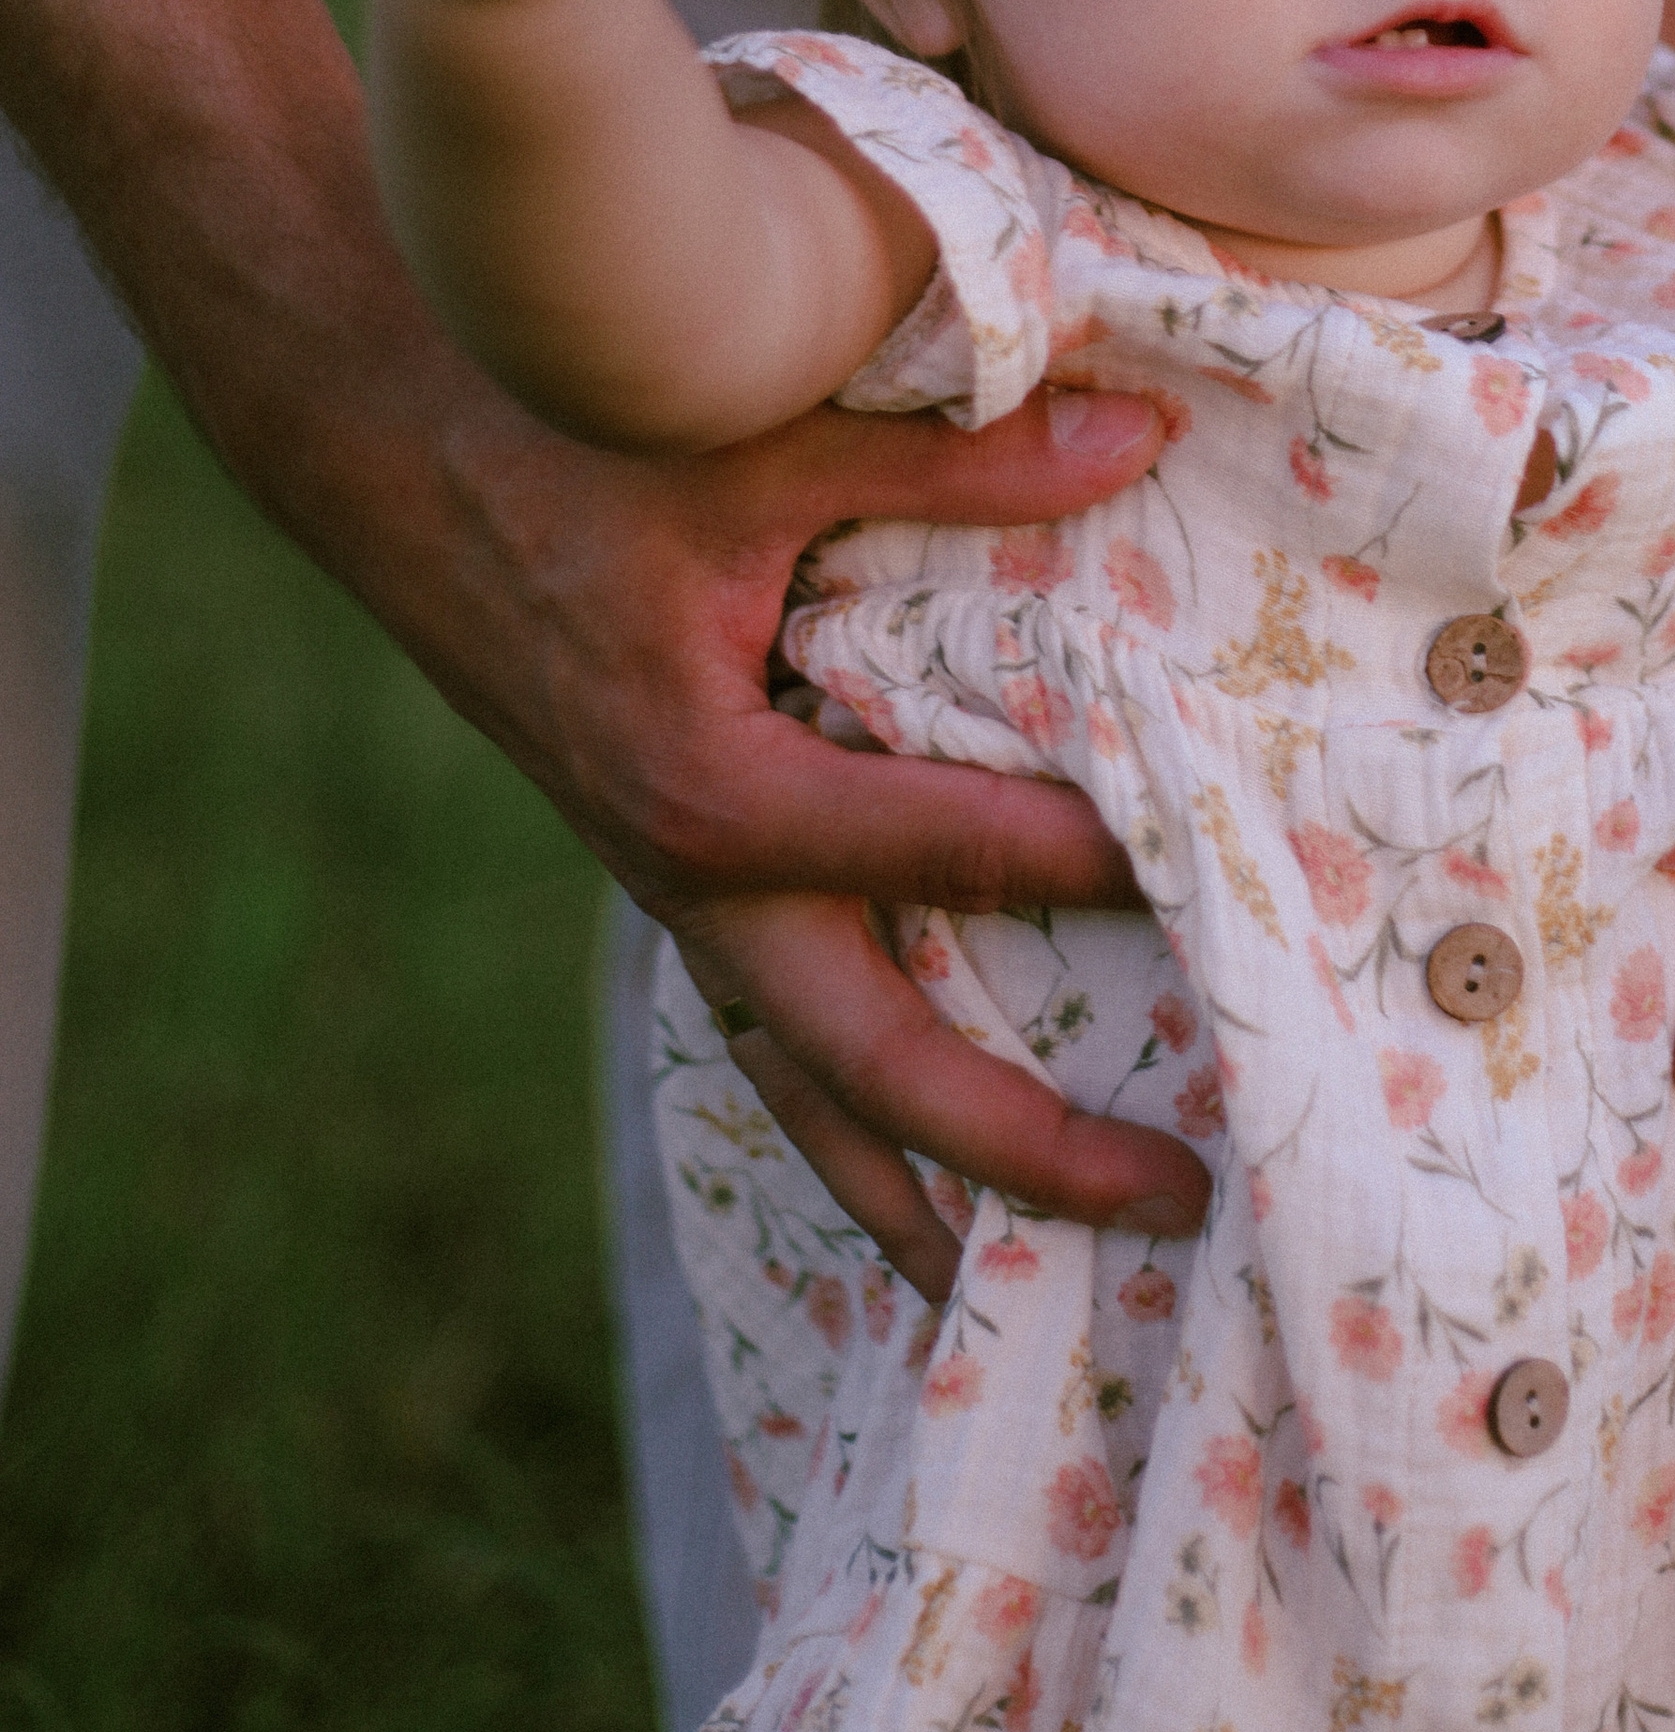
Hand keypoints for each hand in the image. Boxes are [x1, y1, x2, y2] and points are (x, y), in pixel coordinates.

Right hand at [429, 364, 1209, 1300]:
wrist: (391, 447)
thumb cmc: (572, 440)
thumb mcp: (765, 443)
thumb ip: (960, 460)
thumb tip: (1142, 436)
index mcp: (717, 794)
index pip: (951, 857)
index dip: (1098, 867)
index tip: (1226, 886)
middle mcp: (691, 882)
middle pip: (875, 1066)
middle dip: (1026, 1149)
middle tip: (1182, 1199)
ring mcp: (671, 894)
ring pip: (803, 1085)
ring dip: (915, 1187)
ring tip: (1024, 1295)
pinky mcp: (665, 873)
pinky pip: (764, 1029)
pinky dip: (842, 1108)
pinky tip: (913, 1165)